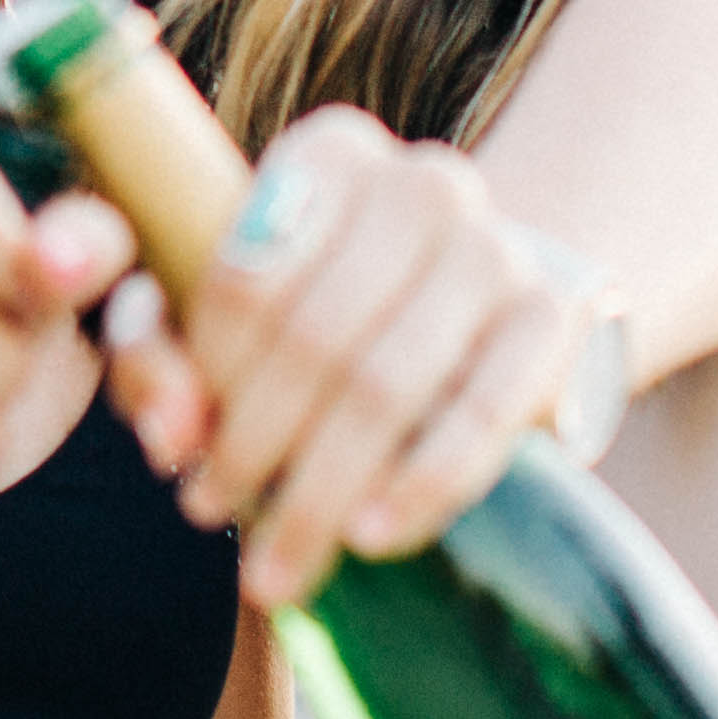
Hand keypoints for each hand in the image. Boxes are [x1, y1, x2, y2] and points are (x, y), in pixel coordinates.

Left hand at [127, 109, 591, 606]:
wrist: (476, 320)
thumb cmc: (324, 315)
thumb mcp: (229, 320)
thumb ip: (163, 357)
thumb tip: (168, 427)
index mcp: (331, 156)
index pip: (244, 278)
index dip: (206, 381)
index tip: (183, 450)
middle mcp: (422, 183)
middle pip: (315, 338)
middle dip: (254, 448)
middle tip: (216, 513)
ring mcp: (497, 249)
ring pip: (386, 387)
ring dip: (321, 491)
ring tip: (278, 562)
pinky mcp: (553, 320)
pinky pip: (483, 416)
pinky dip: (421, 486)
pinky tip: (371, 536)